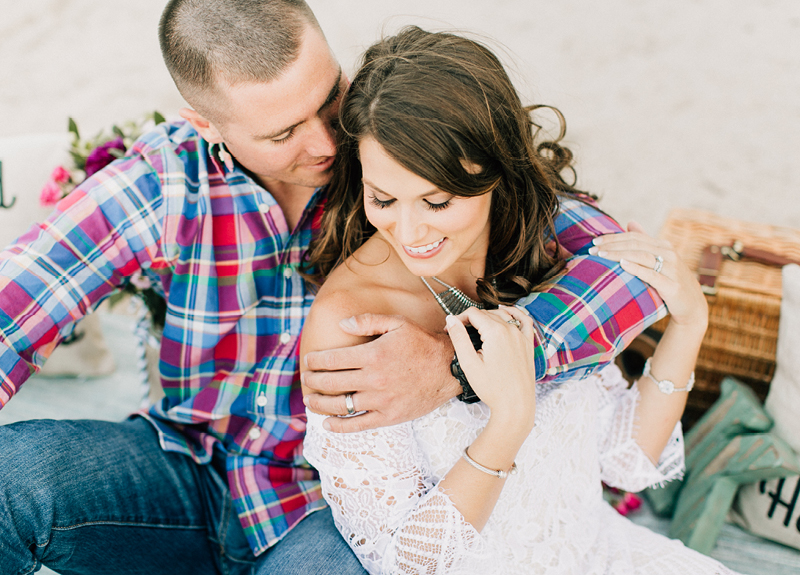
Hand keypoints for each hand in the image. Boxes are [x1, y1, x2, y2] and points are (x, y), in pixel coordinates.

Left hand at [302, 314, 459, 432]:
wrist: (449, 368)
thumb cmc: (422, 344)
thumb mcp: (397, 323)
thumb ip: (367, 321)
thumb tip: (341, 324)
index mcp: (372, 355)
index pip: (332, 359)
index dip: (314, 361)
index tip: (307, 361)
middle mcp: (373, 379)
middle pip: (331, 383)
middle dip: (312, 381)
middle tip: (305, 379)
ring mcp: (380, 400)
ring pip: (339, 406)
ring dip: (319, 403)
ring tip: (310, 400)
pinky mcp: (389, 417)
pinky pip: (358, 425)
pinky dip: (339, 427)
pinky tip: (327, 424)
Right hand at [446, 305, 536, 433]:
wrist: (515, 404)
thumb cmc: (493, 388)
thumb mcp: (469, 363)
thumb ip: (459, 338)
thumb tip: (451, 319)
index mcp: (495, 332)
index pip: (473, 314)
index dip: (458, 319)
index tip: (449, 330)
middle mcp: (510, 330)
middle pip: (486, 313)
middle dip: (470, 319)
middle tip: (458, 332)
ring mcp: (521, 336)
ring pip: (502, 315)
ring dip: (487, 316)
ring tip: (475, 327)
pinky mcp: (528, 344)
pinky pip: (524, 320)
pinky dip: (514, 313)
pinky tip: (506, 311)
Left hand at [590, 222, 707, 329]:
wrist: (691, 305)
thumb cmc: (670, 281)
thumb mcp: (659, 259)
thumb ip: (645, 241)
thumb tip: (630, 222)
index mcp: (664, 246)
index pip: (634, 237)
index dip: (614, 238)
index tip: (595, 241)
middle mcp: (669, 254)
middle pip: (636, 245)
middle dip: (612, 245)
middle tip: (592, 249)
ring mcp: (672, 269)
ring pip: (642, 256)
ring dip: (619, 254)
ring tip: (601, 255)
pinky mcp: (672, 286)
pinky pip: (652, 275)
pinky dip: (636, 268)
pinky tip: (622, 264)